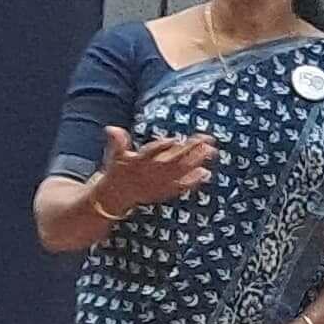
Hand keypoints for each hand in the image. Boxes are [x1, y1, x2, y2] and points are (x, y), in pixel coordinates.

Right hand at [94, 125, 217, 210]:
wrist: (117, 195)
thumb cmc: (119, 170)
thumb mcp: (115, 154)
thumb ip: (117, 142)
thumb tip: (110, 129)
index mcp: (138, 161)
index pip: (151, 152)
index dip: (162, 146)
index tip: (174, 140)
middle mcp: (151, 173)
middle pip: (173, 160)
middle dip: (190, 149)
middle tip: (207, 139)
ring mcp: (159, 183)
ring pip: (181, 171)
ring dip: (197, 161)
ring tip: (212, 151)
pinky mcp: (165, 191)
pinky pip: (181, 186)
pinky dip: (194, 181)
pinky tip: (207, 173)